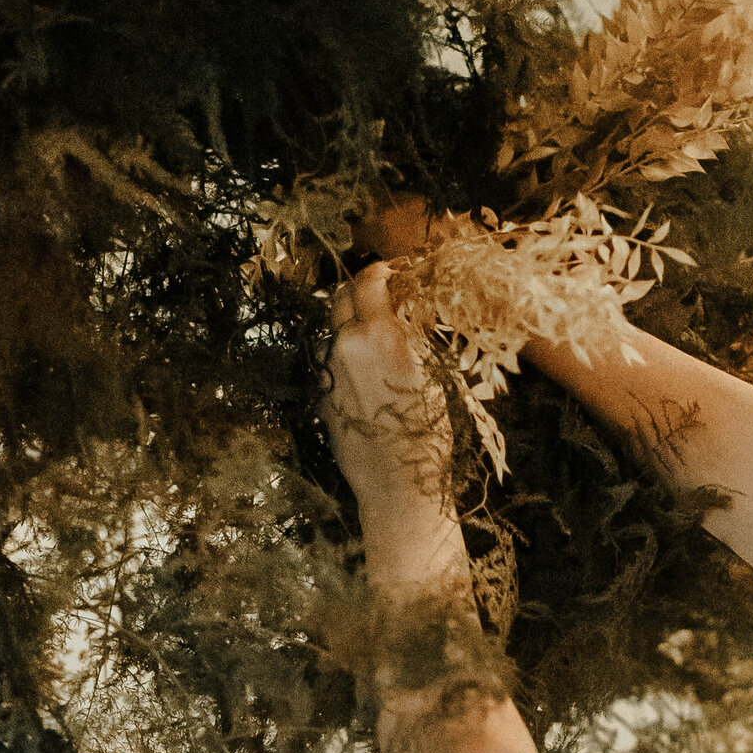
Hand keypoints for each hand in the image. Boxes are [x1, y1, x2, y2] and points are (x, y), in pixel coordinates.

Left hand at [323, 258, 449, 516]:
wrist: (398, 481)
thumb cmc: (428, 432)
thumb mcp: (433, 373)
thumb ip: (412, 336)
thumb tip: (405, 313)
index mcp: (378, 334)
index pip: (369, 282)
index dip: (379, 271)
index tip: (389, 271)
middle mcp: (345, 345)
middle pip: (340, 298)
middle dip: (358, 290)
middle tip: (377, 294)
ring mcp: (327, 370)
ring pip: (331, 330)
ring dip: (348, 325)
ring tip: (371, 337)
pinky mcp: (319, 393)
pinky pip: (328, 361)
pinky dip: (342, 355)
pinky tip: (362, 372)